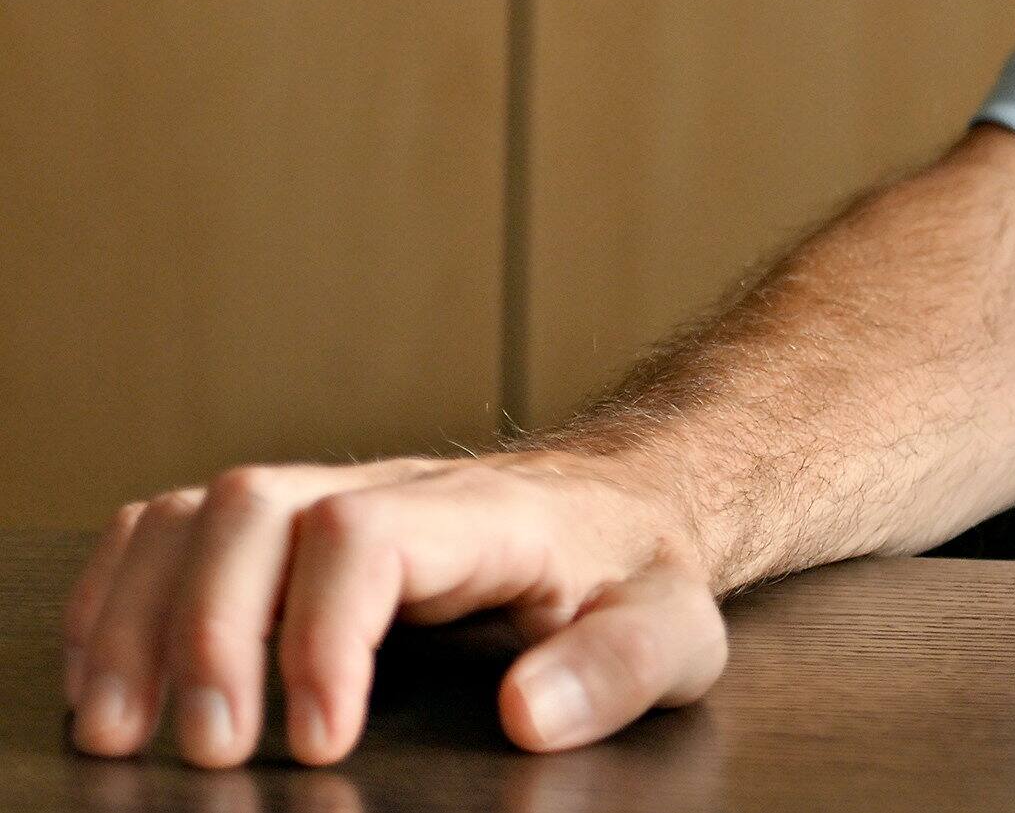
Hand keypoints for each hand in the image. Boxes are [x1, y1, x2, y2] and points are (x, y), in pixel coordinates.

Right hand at [61, 448, 726, 766]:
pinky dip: (124, 593)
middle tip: (212, 753)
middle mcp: (397, 491)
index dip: (321, 636)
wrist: (629, 505)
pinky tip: (109, 673)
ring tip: (124, 732)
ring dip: (141, 616)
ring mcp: (336, 500)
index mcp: (487, 515)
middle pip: (256, 508)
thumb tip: (528, 711)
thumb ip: (619, 667)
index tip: (322, 742)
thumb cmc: (639, 573)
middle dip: (207, 633)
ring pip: (201, 511)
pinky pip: (179, 527)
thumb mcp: (675, 628)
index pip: (366, 535)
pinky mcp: (296, 527)